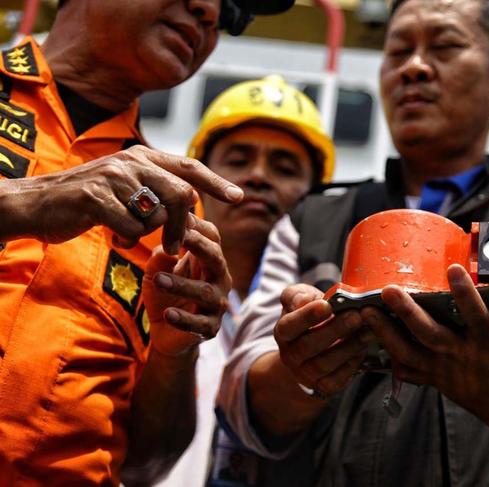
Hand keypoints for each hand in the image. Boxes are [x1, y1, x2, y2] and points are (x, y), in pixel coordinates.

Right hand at [6, 145, 242, 253]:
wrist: (37, 203)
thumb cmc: (87, 200)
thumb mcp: (124, 187)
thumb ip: (155, 191)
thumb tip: (190, 207)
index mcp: (142, 157)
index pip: (190, 167)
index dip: (216, 182)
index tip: (239, 196)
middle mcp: (131, 161)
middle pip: (182, 194)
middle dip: (183, 226)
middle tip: (174, 247)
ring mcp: (114, 177)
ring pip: (158, 213)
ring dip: (149, 234)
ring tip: (127, 234)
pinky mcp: (96, 197)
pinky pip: (131, 227)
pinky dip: (125, 238)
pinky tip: (111, 234)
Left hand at [143, 214, 230, 356]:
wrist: (167, 332)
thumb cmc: (166, 293)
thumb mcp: (157, 270)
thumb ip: (161, 256)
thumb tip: (166, 243)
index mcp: (208, 260)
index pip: (211, 237)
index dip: (197, 226)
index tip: (178, 217)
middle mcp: (218, 278)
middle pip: (215, 258)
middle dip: (199, 246)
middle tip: (180, 237)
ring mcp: (217, 304)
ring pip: (205, 292)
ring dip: (182, 284)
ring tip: (159, 280)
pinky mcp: (210, 328)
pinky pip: (200, 324)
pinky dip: (184, 319)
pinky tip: (168, 314)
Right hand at [274, 284, 368, 396]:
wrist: (312, 349)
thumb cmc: (309, 318)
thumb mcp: (300, 299)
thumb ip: (297, 295)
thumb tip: (303, 301)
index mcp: (283, 332)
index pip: (289, 326)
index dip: (307, 316)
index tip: (327, 305)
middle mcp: (290, 356)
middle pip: (309, 346)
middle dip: (335, 329)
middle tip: (357, 316)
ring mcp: (306, 374)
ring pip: (324, 363)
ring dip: (349, 346)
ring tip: (368, 330)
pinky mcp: (323, 386)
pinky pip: (337, 378)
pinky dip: (353, 362)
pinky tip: (364, 347)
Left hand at [362, 264, 488, 436]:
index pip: (476, 315)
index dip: (465, 293)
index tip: (452, 268)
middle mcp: (462, 356)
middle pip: (430, 334)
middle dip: (407, 312)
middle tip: (388, 290)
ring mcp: (444, 371)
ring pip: (409, 353)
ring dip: (386, 333)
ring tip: (365, 312)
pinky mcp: (435, 380)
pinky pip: (408, 371)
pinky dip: (389, 358)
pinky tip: (371, 339)